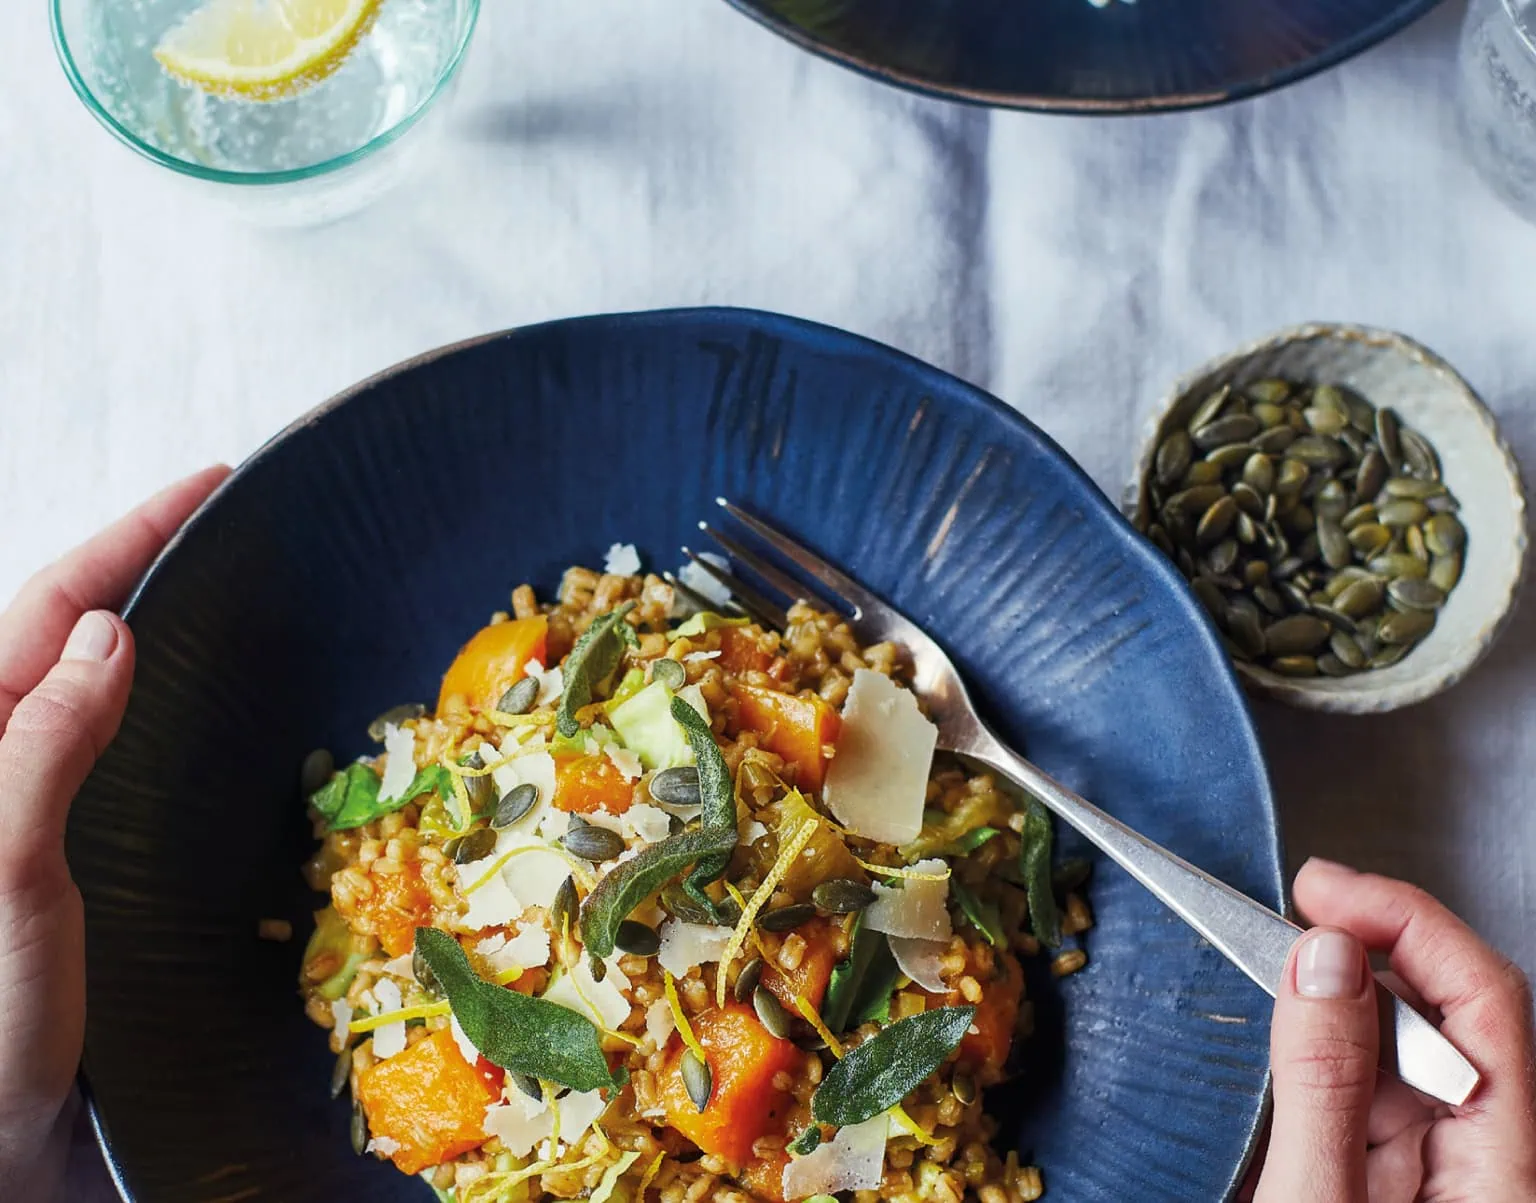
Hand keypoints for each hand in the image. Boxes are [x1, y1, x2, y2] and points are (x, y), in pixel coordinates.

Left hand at [0, 466, 229, 1199]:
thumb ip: (38, 749)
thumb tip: (102, 636)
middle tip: (214, 519)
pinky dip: (149, 703)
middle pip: (61, 633)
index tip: (206, 484)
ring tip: (207, 584)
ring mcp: (24, 808)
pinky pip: (103, 746)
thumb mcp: (0, 878)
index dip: (126, 537)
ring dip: (144, 626)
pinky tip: (185, 705)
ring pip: (84, 686)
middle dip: (133, 562)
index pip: (49, 610)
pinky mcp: (59, 851)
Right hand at [1252, 858, 1535, 1201]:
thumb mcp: (1315, 1202)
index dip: (1401, 917)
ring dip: (1339, 1010)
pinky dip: (1330, 1061)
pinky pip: (1380, 1100)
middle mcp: (1493, 1164)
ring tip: (1270, 990)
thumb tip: (1321, 961)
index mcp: (1502, 1168)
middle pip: (1448, 1014)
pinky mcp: (1412, 1190)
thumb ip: (1321, 1084)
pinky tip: (1287, 1066)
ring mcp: (1456, 1177)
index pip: (1481, 993)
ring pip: (1409, 1054)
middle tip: (1290, 920)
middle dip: (1363, 954)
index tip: (1321, 890)